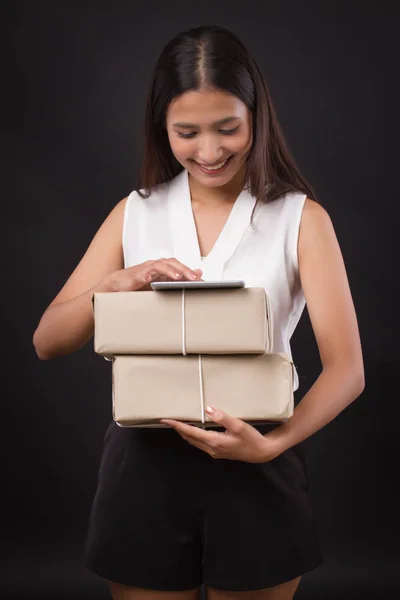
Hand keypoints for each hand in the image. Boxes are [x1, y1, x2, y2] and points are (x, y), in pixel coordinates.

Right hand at [104, 258, 202, 291]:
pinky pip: (144, 272)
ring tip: (178, 277)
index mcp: (163, 268)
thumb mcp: (161, 282)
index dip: (191, 272)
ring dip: (170, 271)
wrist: (119, 283)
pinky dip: (149, 274)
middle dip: (185, 270)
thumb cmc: (140, 283)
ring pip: (161, 265)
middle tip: (195, 278)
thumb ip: (178, 278)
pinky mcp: (137, 274)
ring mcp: (147, 269)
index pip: (180, 266)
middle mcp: (156, 266)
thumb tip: (196, 274)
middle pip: (173, 263)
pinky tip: (152, 279)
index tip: (202, 280)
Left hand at [160, 406, 281, 462]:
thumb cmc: (250, 438)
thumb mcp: (238, 426)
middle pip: (189, 438)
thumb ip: (222, 417)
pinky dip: (194, 436)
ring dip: (185, 433)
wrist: (261, 452)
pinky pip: (201, 443)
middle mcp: (211, 448)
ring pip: (194, 442)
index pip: (190, 432)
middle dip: (178, 429)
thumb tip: (207, 409)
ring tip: (178, 424)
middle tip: (168, 420)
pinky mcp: (219, 451)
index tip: (166, 420)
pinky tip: (195, 431)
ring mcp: (214, 451)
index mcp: (213, 441)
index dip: (177, 425)